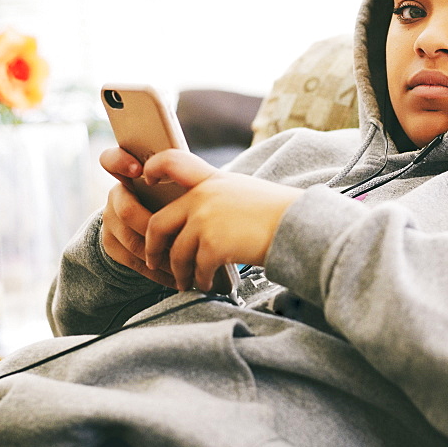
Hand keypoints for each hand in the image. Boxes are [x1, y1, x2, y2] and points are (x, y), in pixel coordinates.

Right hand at [98, 147, 177, 287]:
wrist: (153, 226)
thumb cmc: (175, 199)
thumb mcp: (176, 184)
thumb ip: (182, 175)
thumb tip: (202, 177)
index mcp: (130, 175)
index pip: (111, 159)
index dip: (120, 162)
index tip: (138, 169)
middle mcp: (116, 196)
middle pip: (127, 211)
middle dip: (156, 228)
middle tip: (181, 237)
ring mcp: (110, 222)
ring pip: (132, 241)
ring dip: (161, 255)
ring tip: (187, 264)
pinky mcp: (110, 245)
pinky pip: (132, 261)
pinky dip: (157, 273)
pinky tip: (176, 277)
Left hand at [142, 149, 302, 291]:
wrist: (300, 226)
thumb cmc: (279, 213)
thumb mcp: (244, 191)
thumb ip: (219, 197)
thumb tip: (201, 216)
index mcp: (212, 179)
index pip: (173, 161)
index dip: (153, 168)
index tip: (146, 180)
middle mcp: (204, 196)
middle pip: (159, 223)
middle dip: (154, 248)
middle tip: (155, 262)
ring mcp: (206, 219)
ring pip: (176, 253)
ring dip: (179, 273)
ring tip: (185, 282)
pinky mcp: (214, 244)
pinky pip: (196, 268)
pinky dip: (200, 280)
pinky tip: (207, 285)